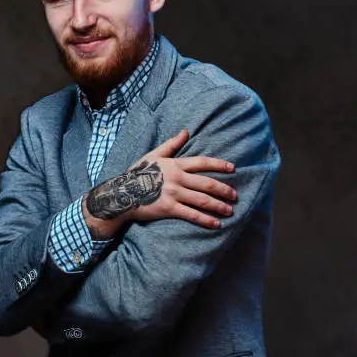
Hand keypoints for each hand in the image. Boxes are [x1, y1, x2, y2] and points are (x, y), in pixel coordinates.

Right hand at [83, 130, 236, 235]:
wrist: (121, 192)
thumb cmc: (137, 173)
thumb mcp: (153, 155)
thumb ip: (171, 145)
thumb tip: (185, 132)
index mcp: (175, 164)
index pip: (203, 162)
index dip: (219, 165)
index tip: (233, 168)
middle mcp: (177, 178)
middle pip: (207, 183)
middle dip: (224, 190)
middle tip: (235, 196)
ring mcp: (173, 193)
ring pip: (203, 200)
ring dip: (219, 206)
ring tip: (230, 211)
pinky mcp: (169, 208)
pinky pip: (192, 214)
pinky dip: (206, 220)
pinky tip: (216, 224)